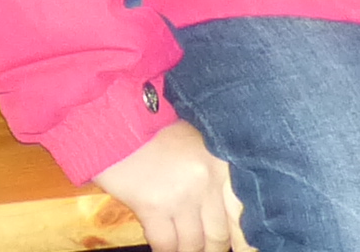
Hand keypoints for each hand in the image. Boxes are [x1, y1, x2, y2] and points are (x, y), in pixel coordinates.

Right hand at [97, 120, 248, 251]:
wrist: (116, 120)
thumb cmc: (156, 132)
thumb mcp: (195, 145)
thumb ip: (213, 176)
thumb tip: (220, 215)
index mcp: (220, 164)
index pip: (240, 215)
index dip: (242, 242)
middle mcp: (206, 181)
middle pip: (217, 235)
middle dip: (210, 248)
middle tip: (204, 249)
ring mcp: (180, 195)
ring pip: (192, 244)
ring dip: (187, 251)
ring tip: (183, 250)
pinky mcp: (153, 205)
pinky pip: (165, 243)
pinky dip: (165, 251)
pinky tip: (164, 249)